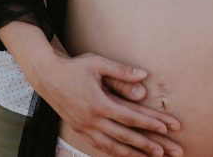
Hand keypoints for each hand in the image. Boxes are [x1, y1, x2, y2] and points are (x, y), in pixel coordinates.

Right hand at [33, 53, 182, 156]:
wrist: (47, 76)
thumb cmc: (74, 67)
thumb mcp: (98, 64)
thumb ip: (121, 71)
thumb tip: (144, 75)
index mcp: (98, 103)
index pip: (129, 117)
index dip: (148, 123)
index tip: (165, 128)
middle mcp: (91, 119)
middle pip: (123, 136)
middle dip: (145, 144)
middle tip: (163, 151)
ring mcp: (84, 127)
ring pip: (111, 146)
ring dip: (130, 153)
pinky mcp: (79, 129)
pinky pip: (99, 145)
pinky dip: (113, 152)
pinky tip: (123, 155)